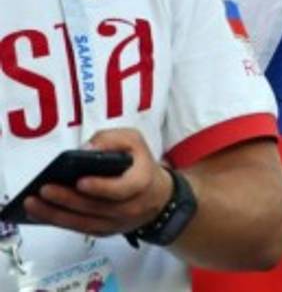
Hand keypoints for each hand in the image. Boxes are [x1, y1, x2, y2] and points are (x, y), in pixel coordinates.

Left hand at [24, 128, 173, 236]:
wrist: (158, 196)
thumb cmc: (140, 164)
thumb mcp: (134, 142)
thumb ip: (111, 139)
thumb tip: (85, 149)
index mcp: (141, 182)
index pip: (121, 189)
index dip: (101, 187)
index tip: (80, 181)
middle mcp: (130, 207)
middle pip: (95, 207)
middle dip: (67, 199)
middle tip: (44, 190)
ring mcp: (116, 223)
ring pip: (84, 222)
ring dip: (56, 215)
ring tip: (33, 204)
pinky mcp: (104, 232)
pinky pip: (79, 229)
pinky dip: (59, 222)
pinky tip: (41, 213)